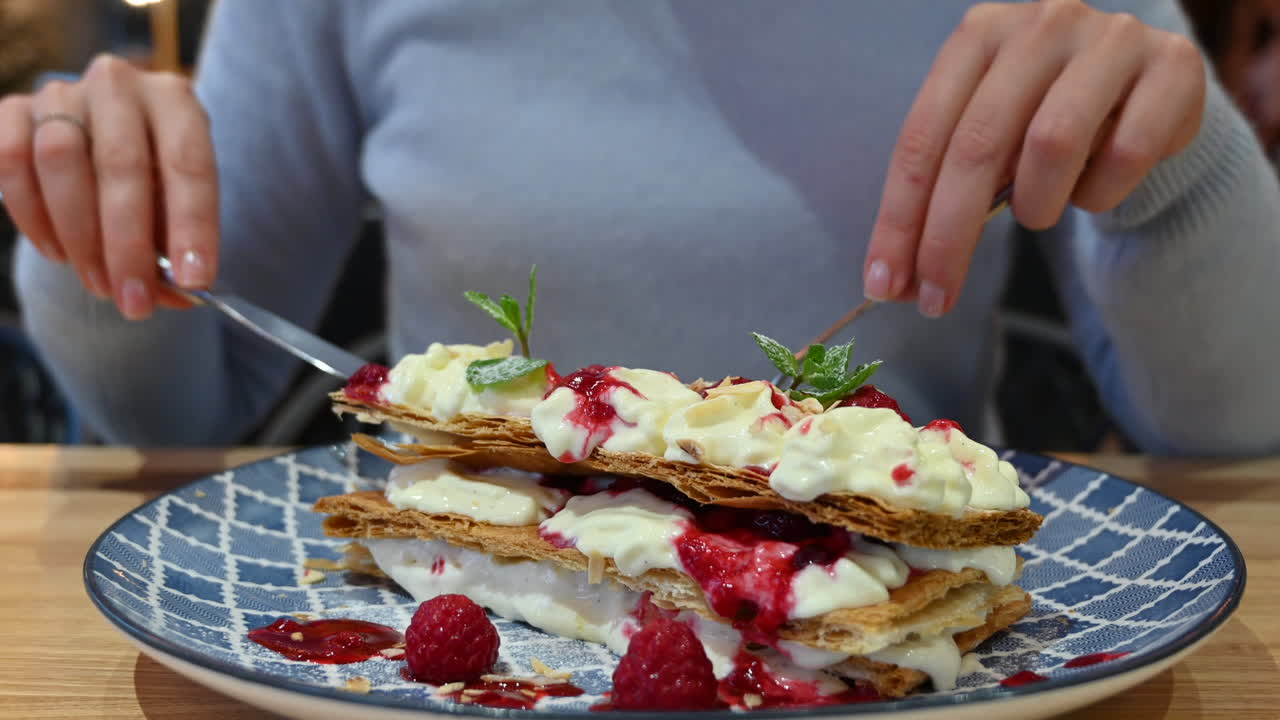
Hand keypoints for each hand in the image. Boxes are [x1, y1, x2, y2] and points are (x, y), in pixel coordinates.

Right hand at [0, 54, 217, 319]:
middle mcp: (119, 85)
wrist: (99, 139)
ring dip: (79, 237)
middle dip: (128, 246)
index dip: (192, 225)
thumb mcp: (176, 204)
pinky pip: (11, 161)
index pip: (189, 163)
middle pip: (122, 165)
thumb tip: (179, 295)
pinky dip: (32, 216)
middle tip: (135, 302)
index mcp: (175, 100)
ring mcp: (61, 93)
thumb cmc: (152, 179)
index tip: (194, 281)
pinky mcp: (14, 110)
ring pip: (60, 160)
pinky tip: (57, 253)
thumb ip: (178, 245)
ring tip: (98, 284)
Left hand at [863, 0, 1205, 316]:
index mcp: (979, 35)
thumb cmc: (1047, 122)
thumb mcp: (990, 139)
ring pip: (1051, 145)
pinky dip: (1101, 193)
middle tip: (937, 300)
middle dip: (948, 237)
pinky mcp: (1172, 66)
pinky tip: (1094, 188)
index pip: (921, 138)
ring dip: (1037, 205)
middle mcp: (1041, 24)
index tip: (886, 284)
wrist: (1148, 94)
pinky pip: (1126, 153)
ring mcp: (1110, 39)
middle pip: (976, 146)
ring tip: (1040, 213)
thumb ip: (941, 191)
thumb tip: (895, 278)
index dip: (899, 219)